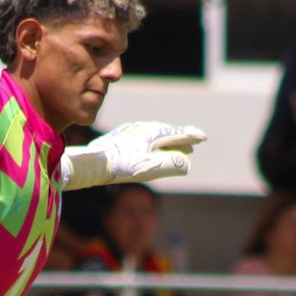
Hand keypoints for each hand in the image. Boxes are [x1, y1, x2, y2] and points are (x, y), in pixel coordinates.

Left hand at [60, 122, 206, 189]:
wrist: (93, 163)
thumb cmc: (120, 165)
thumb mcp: (149, 167)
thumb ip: (171, 165)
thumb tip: (186, 165)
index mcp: (150, 132)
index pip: (175, 134)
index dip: (190, 137)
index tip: (202, 137)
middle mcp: (141, 128)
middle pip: (166, 135)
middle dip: (180, 141)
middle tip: (193, 145)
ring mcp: (129, 133)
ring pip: (153, 137)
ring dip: (166, 144)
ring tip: (176, 150)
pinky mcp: (120, 140)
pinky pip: (142, 140)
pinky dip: (152, 146)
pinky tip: (150, 151)